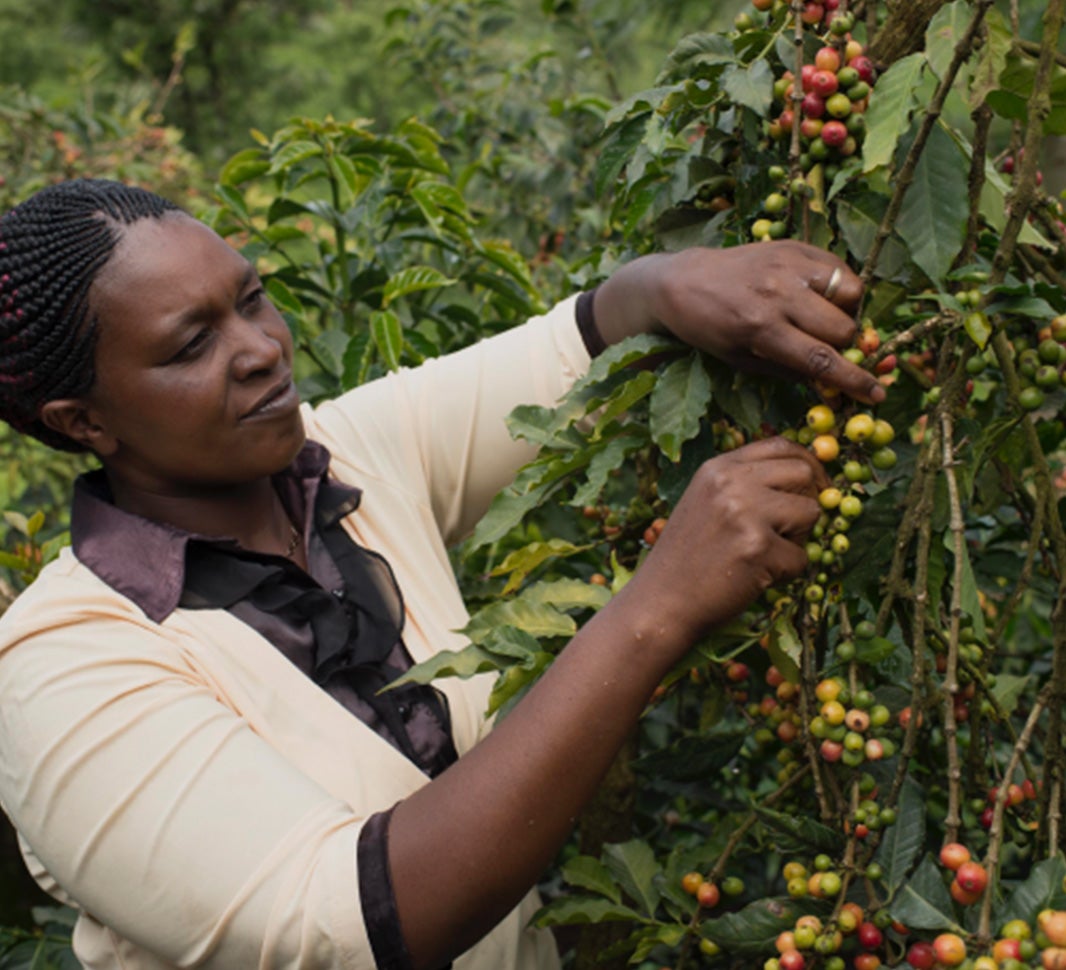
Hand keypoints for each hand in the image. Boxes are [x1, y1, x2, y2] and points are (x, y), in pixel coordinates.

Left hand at [594, 240, 882, 404]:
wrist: (682, 281)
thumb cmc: (709, 329)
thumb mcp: (741, 360)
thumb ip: (788, 370)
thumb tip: (833, 381)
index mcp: (760, 329)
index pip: (821, 359)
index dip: (854, 380)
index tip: (876, 393)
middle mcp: (777, 294)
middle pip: (842, 328)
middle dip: (844, 345)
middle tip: (829, 346)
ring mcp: (787, 265)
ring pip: (850, 294)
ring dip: (845, 313)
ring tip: (823, 318)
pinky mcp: (793, 245)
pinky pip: (839, 268)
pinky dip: (840, 286)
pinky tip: (820, 295)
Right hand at [616, 437, 827, 647]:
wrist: (660, 603)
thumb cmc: (687, 559)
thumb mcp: (706, 503)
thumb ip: (744, 484)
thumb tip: (804, 474)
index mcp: (717, 468)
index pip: (780, 446)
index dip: (807, 464)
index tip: (815, 486)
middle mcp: (730, 482)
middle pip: (803, 473)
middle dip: (809, 501)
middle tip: (797, 528)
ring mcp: (744, 513)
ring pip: (811, 512)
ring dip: (800, 538)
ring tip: (768, 555)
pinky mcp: (757, 548)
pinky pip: (802, 558)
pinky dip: (788, 573)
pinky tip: (757, 578)